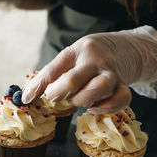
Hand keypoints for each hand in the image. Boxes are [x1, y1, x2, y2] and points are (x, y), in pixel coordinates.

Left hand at [22, 26, 156, 113]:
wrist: (129, 47)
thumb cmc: (92, 56)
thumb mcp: (72, 57)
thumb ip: (52, 73)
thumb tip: (27, 96)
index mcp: (78, 50)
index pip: (53, 69)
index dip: (37, 86)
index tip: (26, 98)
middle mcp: (96, 60)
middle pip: (72, 80)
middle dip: (58, 93)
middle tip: (55, 95)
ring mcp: (112, 73)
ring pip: (97, 90)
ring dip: (82, 100)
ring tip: (77, 99)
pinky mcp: (125, 86)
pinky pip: (120, 100)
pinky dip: (105, 108)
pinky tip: (94, 108)